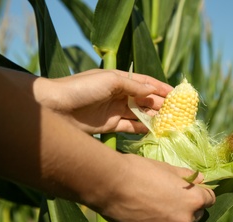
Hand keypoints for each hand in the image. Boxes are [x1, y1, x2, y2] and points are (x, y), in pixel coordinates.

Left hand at [35, 69, 172, 133]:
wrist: (55, 108)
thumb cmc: (82, 88)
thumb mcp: (110, 80)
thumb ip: (133, 86)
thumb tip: (153, 90)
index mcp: (119, 80)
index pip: (145, 83)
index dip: (161, 88)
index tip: (177, 94)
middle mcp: (118, 94)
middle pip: (144, 99)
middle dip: (160, 104)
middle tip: (177, 111)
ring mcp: (114, 110)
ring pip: (139, 114)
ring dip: (153, 117)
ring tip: (169, 122)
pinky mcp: (109, 125)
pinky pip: (130, 126)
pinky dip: (142, 128)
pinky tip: (154, 130)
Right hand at [96, 154, 215, 221]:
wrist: (111, 184)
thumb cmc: (141, 171)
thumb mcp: (168, 168)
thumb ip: (187, 176)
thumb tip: (200, 179)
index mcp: (193, 200)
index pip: (210, 198)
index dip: (201, 191)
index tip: (193, 188)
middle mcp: (185, 219)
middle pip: (196, 213)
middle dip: (189, 205)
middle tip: (172, 194)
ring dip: (174, 217)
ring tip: (157, 204)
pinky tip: (148, 213)